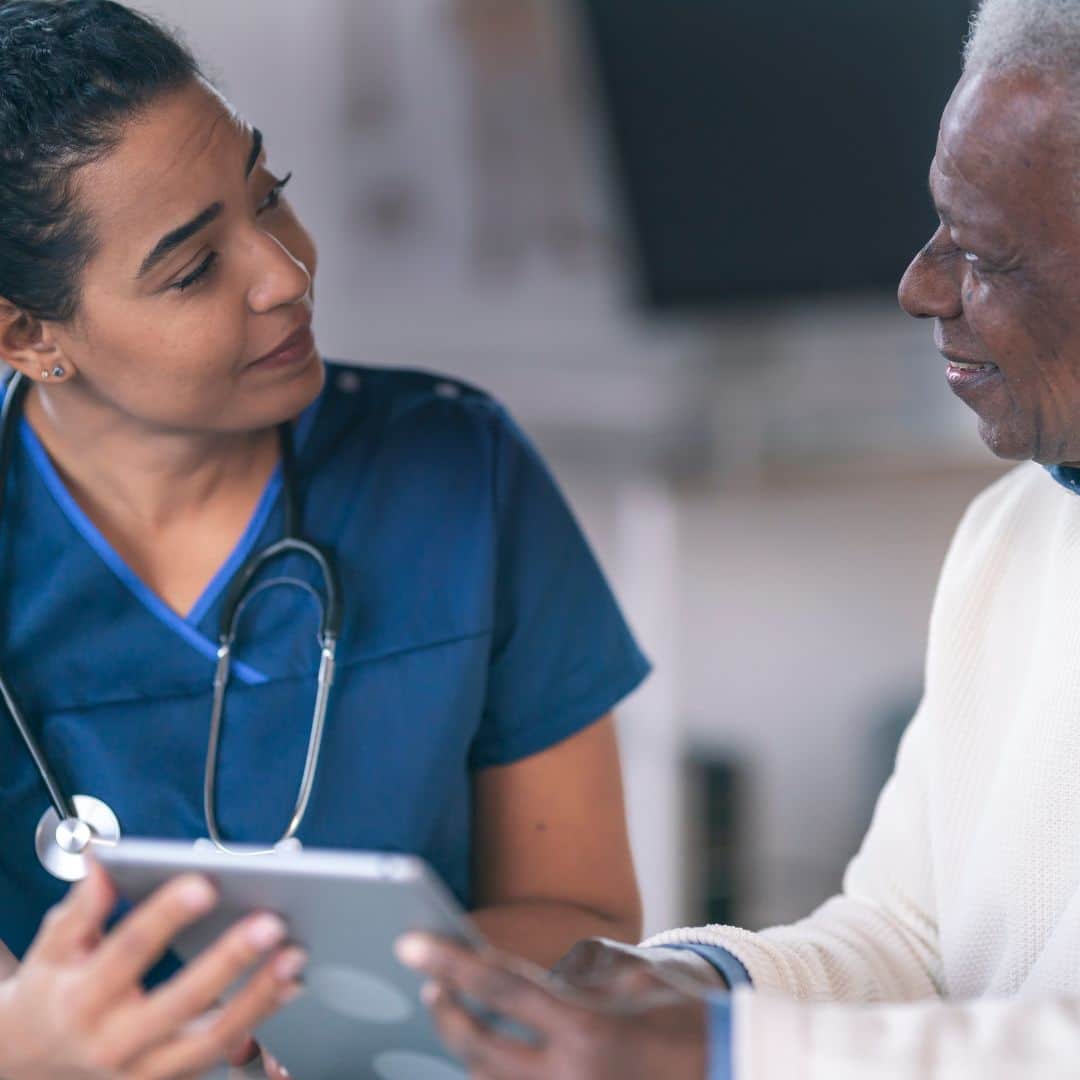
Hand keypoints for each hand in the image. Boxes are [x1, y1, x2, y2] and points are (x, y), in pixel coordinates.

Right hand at [0, 859, 306, 1078]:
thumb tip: (104, 861)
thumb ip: (82, 906)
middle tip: (271, 923)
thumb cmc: (49, 995)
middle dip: (228, 962)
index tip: (204, 882)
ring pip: (209, 1040)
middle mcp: (113, 1042)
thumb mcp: (51, 949)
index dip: (165, 916)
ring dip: (258, 998)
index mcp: (81, 999)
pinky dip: (259, 1020)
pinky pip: (221, 1053)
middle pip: (179, 1003)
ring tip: (294, 956)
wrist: (27, 1064)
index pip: (127, 951)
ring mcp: (144, 1069)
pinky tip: (288, 986)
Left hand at [396, 935, 707, 1079]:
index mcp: (587, 1028)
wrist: (728, 1074)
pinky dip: (495, 1076)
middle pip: (478, 1047)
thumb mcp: (634, 981)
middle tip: (430, 986)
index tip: (409, 943)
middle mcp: (570, 1077)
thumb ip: (574, 979)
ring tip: (457, 1016)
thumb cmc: (685, 1021)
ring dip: (467, 1050)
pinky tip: (488, 1055)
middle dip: (447, 1013)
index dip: (449, 961)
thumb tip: (518, 978)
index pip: (499, 986)